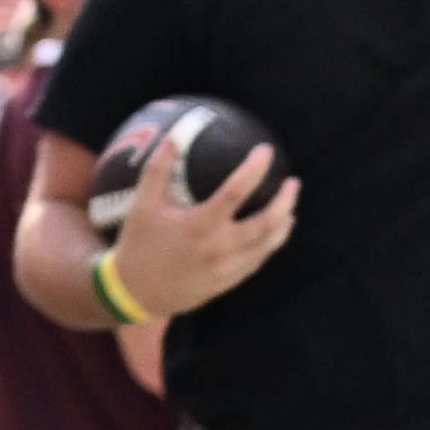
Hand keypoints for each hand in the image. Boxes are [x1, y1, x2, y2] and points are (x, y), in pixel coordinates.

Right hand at [109, 127, 294, 317]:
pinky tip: (274, 233)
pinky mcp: (230, 281)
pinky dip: (270, 244)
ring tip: (290, 207)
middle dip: (286, 199)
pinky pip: (258, 260)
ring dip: (284, 223)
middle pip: (267, 221)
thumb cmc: (138, 243)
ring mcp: (228, 267)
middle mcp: (220, 247)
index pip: (237, 190)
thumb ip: (158, 169)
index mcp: (200, 225)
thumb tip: (174, 137)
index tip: (265, 151)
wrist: (135, 292)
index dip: (255, 168)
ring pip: (269, 243)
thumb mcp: (142, 204)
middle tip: (293, 182)